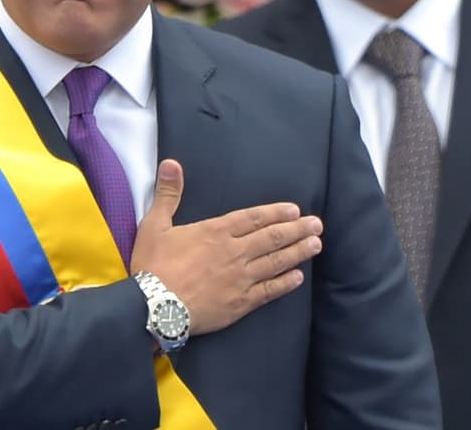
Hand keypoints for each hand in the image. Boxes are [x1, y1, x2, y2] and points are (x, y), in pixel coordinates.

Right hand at [130, 159, 322, 336]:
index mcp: (216, 231)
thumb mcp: (155, 224)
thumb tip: (171, 163)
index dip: (276, 213)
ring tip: (316, 244)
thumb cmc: (153, 265)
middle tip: (317, 224)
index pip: (253, 218)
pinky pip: (269, 291)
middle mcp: (234, 252)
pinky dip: (286, 283)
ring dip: (298, 252)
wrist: (154, 306)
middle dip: (297, 230)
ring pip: (276, 262)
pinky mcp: (240, 303)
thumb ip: (168, 194)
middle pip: (272, 238)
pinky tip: (299, 277)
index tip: (295, 210)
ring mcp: (240, 278)